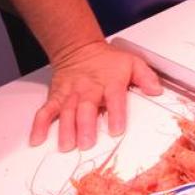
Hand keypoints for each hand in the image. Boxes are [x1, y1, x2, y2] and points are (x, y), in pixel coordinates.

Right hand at [30, 40, 161, 151]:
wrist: (80, 49)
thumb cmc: (108, 61)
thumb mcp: (133, 62)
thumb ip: (146, 77)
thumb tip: (157, 90)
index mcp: (110, 81)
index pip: (114, 97)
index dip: (116, 114)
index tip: (117, 130)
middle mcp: (89, 89)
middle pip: (86, 107)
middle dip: (86, 126)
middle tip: (86, 143)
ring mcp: (70, 94)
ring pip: (67, 111)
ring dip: (65, 129)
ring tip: (67, 145)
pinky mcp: (56, 97)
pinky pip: (45, 111)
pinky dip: (39, 125)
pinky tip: (37, 139)